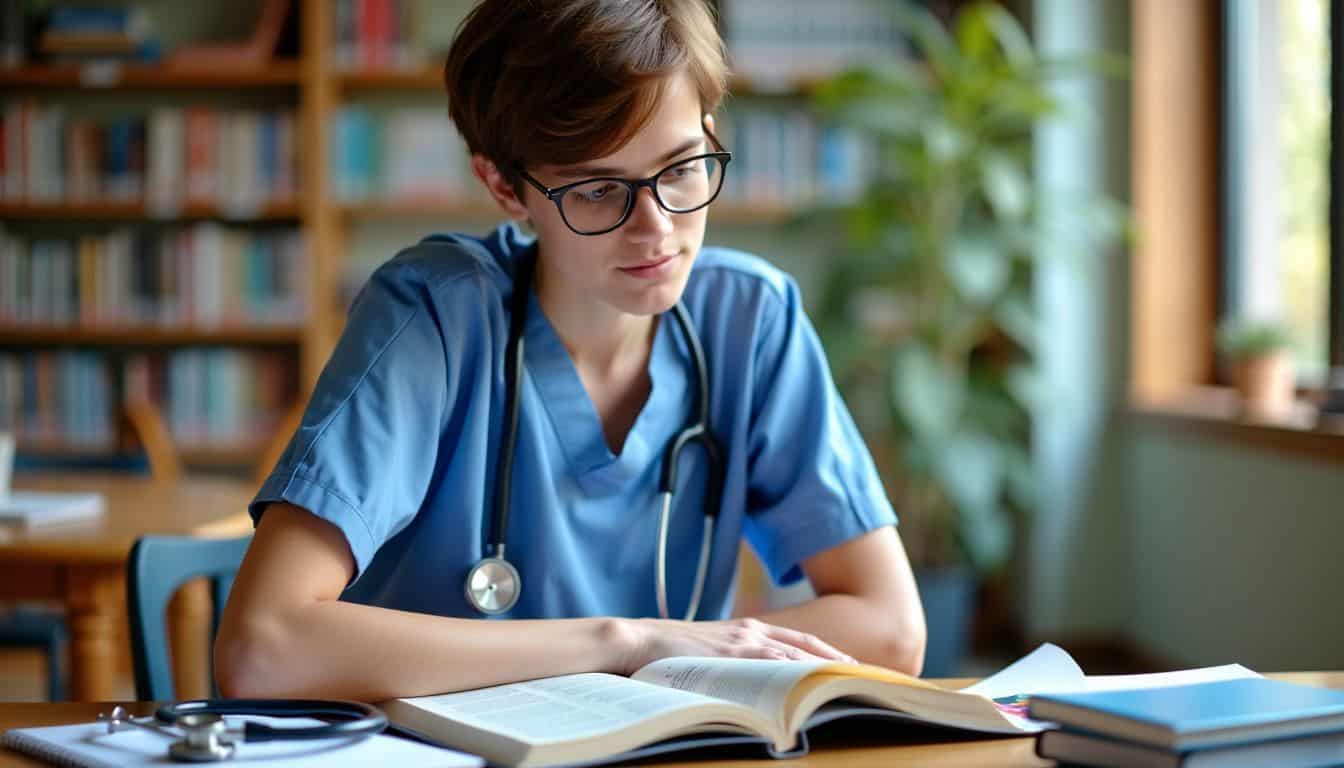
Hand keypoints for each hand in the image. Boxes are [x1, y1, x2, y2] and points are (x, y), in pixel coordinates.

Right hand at [612, 617, 856, 675]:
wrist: (638, 639)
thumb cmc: (667, 651)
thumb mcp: (708, 652)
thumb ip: (732, 661)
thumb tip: (749, 682)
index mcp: (745, 629)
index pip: (797, 640)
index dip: (824, 652)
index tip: (847, 663)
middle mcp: (750, 631)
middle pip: (805, 645)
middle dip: (835, 659)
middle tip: (862, 673)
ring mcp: (741, 642)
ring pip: (794, 655)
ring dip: (823, 667)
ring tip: (848, 680)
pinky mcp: (731, 654)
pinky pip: (772, 664)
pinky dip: (795, 672)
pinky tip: (812, 682)